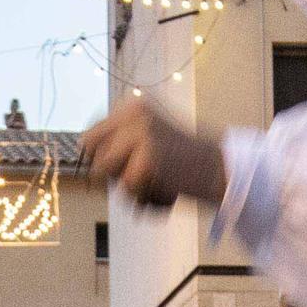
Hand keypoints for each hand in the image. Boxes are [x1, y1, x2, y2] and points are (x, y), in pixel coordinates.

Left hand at [81, 98, 228, 208]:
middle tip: (142, 179)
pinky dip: (144, 199)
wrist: (223, 170)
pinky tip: (167, 191)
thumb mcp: (148, 141)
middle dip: (110, 174)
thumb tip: (83, 155)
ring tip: (155, 184)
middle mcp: (134, 113)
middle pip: (92, 154)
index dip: (100, 161)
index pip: (89, 139)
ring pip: (105, 172)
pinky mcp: (149, 155)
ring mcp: (141, 132)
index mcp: (132, 107)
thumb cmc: (184, 163)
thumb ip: (119, 144)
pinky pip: (127, 189)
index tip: (120, 172)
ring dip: (127, 189)